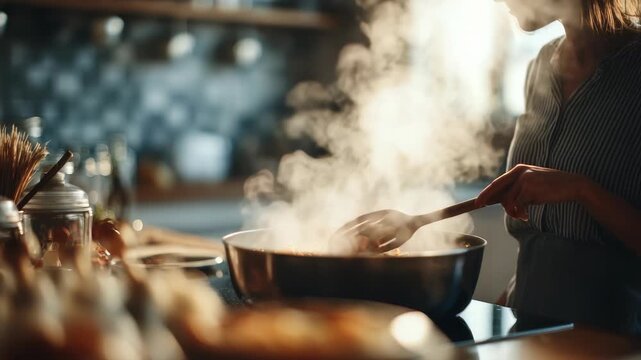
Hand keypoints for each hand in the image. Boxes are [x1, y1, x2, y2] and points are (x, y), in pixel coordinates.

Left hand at [476, 164, 590, 220]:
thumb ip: (517, 191)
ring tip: (523, 216)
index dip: (486, 192)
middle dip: (485, 198)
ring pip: (508, 201)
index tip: (477, 202)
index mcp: (518, 170)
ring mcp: (524, 179)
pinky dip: (520, 213)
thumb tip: (502, 202)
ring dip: (512, 212)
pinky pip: (517, 205)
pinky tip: (527, 216)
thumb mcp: (531, 187)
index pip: (497, 182)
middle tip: (478, 205)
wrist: (572, 185)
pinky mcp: (529, 188)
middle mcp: (519, 172)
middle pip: (496, 188)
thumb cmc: (550, 188)